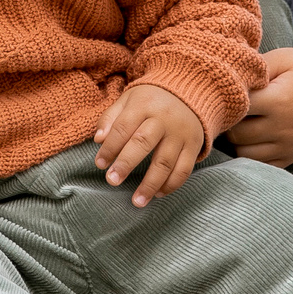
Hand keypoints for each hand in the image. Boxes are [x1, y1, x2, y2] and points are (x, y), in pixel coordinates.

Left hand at [93, 83, 208, 207]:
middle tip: (112, 181)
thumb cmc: (150, 101)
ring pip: (165, 161)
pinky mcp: (194, 145)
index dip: (110, 147)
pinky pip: (184, 169)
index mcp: (143, 105)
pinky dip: (171, 185)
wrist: (189, 93)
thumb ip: (110, 119)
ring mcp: (181, 133)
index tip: (100, 164)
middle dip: (126, 164)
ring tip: (137, 201)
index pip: (123, 127)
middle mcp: (163, 119)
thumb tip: (98, 140)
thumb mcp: (128, 100)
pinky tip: (158, 194)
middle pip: (143, 143)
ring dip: (150, 184)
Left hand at [229, 48, 292, 166]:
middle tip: (228, 108)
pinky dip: (250, 154)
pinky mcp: (292, 157)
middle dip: (227, 122)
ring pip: (244, 153)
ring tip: (240, 122)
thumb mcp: (284, 57)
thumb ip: (254, 68)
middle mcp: (283, 128)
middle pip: (236, 134)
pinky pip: (261, 165)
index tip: (224, 91)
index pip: (236, 108)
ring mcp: (288, 146)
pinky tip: (252, 137)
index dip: (225, 99)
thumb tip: (226, 80)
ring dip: (236, 140)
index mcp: (279, 101)